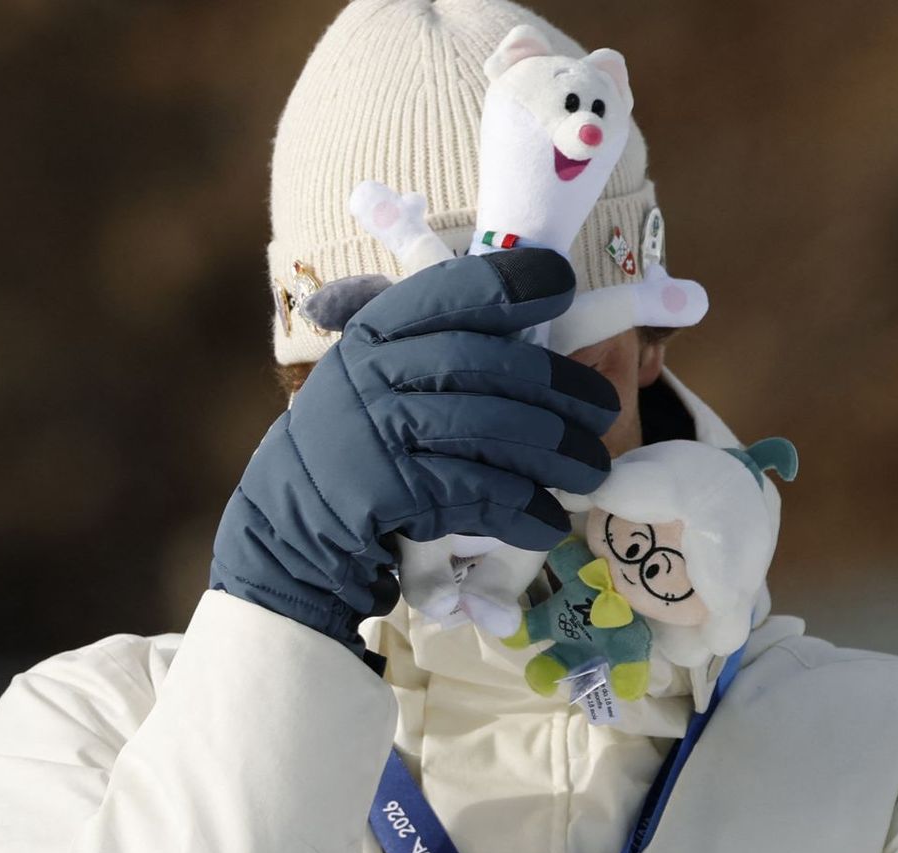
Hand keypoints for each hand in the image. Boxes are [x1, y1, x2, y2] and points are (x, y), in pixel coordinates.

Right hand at [209, 249, 618, 656]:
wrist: (293, 522)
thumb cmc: (360, 442)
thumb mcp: (377, 375)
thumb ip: (435, 344)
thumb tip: (537, 316)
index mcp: (376, 332)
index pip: (452, 290)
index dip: (514, 284)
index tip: (563, 285)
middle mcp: (373, 372)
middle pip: (485, 364)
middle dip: (557, 386)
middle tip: (604, 410)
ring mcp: (378, 431)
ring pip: (490, 429)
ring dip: (555, 453)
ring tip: (591, 471)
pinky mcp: (389, 490)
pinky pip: (475, 492)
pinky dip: (521, 508)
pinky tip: (547, 520)